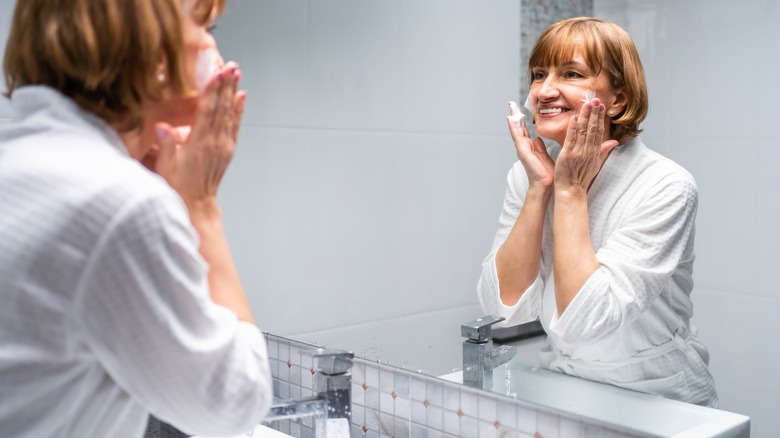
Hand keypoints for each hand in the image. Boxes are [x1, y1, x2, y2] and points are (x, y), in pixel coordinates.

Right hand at [153, 62, 245, 209]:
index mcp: (200, 144)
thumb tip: (162, 126)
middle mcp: (216, 143)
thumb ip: (166, 145)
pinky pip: (235, 125)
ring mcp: (224, 146)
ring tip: (237, 74)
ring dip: (233, 92)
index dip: (213, 91)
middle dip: (226, 85)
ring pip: (230, 113)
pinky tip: (241, 97)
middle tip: (231, 66)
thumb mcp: (166, 167)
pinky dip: (239, 109)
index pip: (208, 111)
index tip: (217, 73)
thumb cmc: (179, 187)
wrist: (197, 204)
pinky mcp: (228, 150)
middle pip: (222, 108)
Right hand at [506, 101, 553, 188]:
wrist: (545, 185)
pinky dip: (513, 127)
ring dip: (513, 118)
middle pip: (518, 127)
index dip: (521, 119)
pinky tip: (511, 119)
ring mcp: (522, 149)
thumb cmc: (546, 173)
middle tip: (511, 103)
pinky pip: (517, 137)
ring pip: (516, 130)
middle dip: (515, 115)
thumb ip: (540, 146)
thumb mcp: (544, 155)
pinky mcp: (522, 151)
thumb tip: (537, 138)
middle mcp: (524, 146)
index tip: (519, 109)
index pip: (524, 130)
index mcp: (530, 147)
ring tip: (510, 106)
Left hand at [554, 98, 618, 192]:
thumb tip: (614, 141)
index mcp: (595, 152)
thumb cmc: (581, 178)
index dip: (600, 117)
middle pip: (593, 129)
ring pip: (584, 131)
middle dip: (594, 113)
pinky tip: (575, 118)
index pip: (599, 131)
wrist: (571, 191)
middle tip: (595, 99)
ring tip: (587, 104)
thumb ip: (603, 151)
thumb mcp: (596, 164)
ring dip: (586, 117)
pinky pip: (571, 139)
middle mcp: (588, 151)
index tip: (600, 106)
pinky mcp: (567, 155)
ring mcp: (578, 152)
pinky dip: (573, 128)